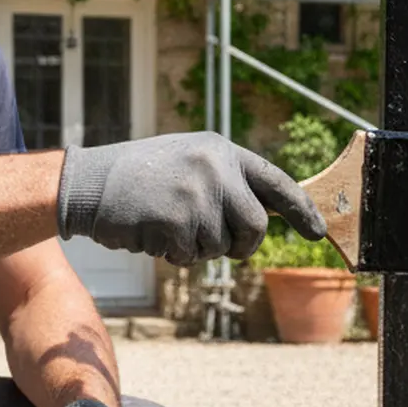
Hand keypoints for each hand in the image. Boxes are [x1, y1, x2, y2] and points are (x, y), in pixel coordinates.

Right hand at [56, 131, 326, 265]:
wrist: (88, 182)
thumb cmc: (141, 177)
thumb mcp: (190, 163)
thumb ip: (226, 182)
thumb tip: (266, 216)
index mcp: (221, 150)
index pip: (275, 181)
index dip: (301, 210)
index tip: (318, 231)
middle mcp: (214, 168)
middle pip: (255, 226)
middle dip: (242, 245)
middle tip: (224, 248)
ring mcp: (195, 195)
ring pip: (219, 247)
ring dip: (196, 248)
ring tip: (166, 223)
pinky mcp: (175, 221)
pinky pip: (189, 256)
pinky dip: (172, 253)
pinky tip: (151, 232)